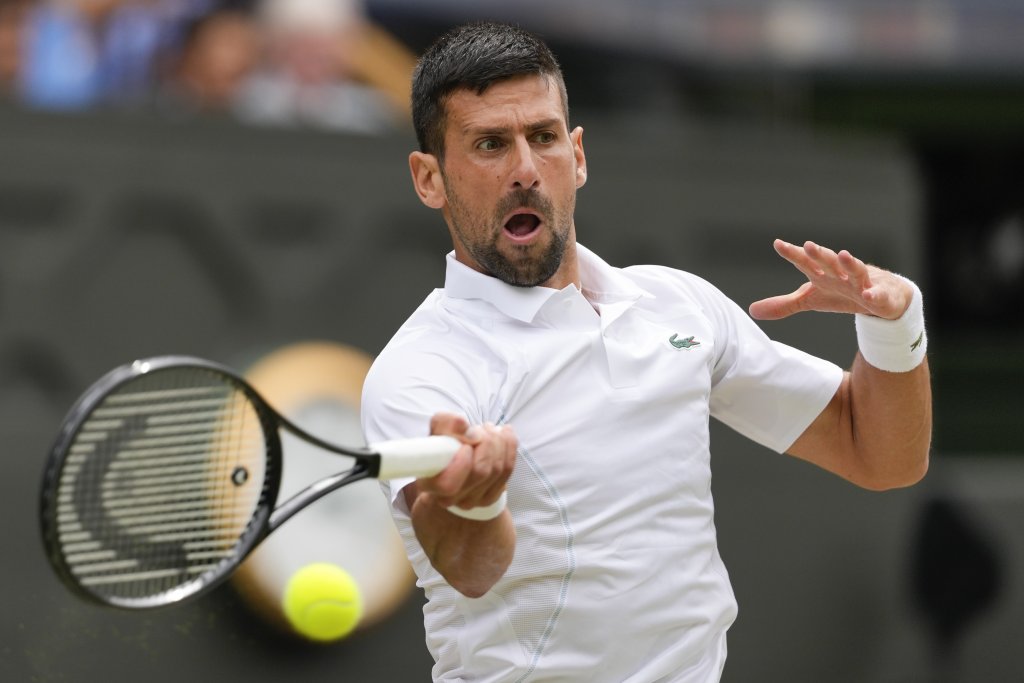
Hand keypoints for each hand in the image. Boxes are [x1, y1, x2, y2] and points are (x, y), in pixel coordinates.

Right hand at [415, 412, 516, 511]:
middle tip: (480, 428)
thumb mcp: (437, 430)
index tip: (465, 444)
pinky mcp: (491, 496)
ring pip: (497, 469)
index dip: (461, 462)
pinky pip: (508, 470)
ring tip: (489, 429)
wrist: (454, 463)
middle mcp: (451, 498)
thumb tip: (463, 425)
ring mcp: (473, 500)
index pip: (448, 484)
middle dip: (486, 442)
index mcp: (431, 483)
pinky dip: (509, 447)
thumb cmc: (443, 447)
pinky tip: (504, 434)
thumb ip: (445, 423)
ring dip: (498, 442)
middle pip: (480, 472)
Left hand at [749, 240, 912, 320]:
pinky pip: (877, 295)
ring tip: (843, 254)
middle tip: (808, 245)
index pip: (804, 261)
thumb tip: (752, 311)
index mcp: (822, 273)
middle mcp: (841, 273)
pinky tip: (868, 295)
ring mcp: (862, 283)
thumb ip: (783, 304)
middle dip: (819, 253)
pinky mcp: (880, 296)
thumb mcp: (810, 299)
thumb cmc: (841, 292)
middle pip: (829, 261)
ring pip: (855, 270)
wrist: (879, 297)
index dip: (792, 253)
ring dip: (849, 263)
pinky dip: (874, 294)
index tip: (777, 244)